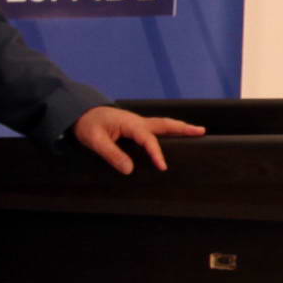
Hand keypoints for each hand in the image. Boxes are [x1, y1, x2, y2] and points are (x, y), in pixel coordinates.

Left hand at [73, 107, 203, 172]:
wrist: (80, 113)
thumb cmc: (87, 125)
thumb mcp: (95, 141)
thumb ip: (112, 154)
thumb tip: (129, 169)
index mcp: (129, 124)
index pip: (147, 139)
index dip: (156, 153)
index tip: (163, 166)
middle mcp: (137, 121)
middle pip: (165, 124)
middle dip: (183, 128)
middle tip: (202, 131)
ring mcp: (137, 122)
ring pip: (163, 124)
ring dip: (180, 127)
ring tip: (197, 131)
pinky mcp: (135, 126)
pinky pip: (157, 127)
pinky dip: (170, 129)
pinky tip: (175, 135)